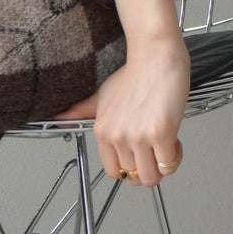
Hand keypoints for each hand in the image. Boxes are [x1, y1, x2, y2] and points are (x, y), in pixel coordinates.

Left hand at [59, 33, 189, 186]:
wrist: (156, 55)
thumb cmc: (135, 73)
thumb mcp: (101, 95)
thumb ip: (80, 111)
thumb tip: (57, 119)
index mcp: (103, 131)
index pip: (112, 172)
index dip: (129, 167)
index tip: (137, 154)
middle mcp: (118, 135)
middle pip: (134, 178)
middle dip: (148, 166)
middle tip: (153, 147)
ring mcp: (139, 136)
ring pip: (152, 177)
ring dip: (162, 165)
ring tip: (163, 143)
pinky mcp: (161, 133)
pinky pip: (169, 165)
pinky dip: (175, 157)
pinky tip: (173, 139)